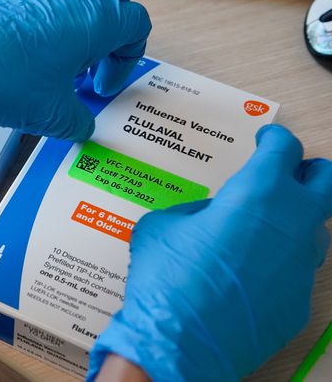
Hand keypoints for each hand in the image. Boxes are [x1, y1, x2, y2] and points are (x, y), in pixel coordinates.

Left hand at [0, 0, 150, 139]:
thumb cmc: (4, 80)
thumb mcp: (52, 115)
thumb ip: (78, 121)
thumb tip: (82, 125)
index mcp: (93, 21)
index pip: (136, 23)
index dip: (127, 59)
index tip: (102, 86)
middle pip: (110, 1)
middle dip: (109, 35)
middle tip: (88, 69)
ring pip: (71, 1)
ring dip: (72, 32)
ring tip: (49, 69)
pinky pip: (36, 3)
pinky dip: (39, 27)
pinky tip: (18, 59)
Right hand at [87, 125, 331, 380]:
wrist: (179, 341)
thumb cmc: (168, 277)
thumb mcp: (163, 225)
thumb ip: (195, 209)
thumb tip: (208, 215)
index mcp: (258, 192)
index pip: (285, 148)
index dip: (274, 138)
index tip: (267, 139)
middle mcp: (293, 222)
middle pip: (325, 180)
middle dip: (307, 171)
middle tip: (283, 173)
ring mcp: (303, 263)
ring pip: (315, 228)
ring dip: (293, 221)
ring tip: (259, 229)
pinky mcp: (301, 299)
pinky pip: (297, 270)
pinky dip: (278, 264)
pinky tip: (247, 275)